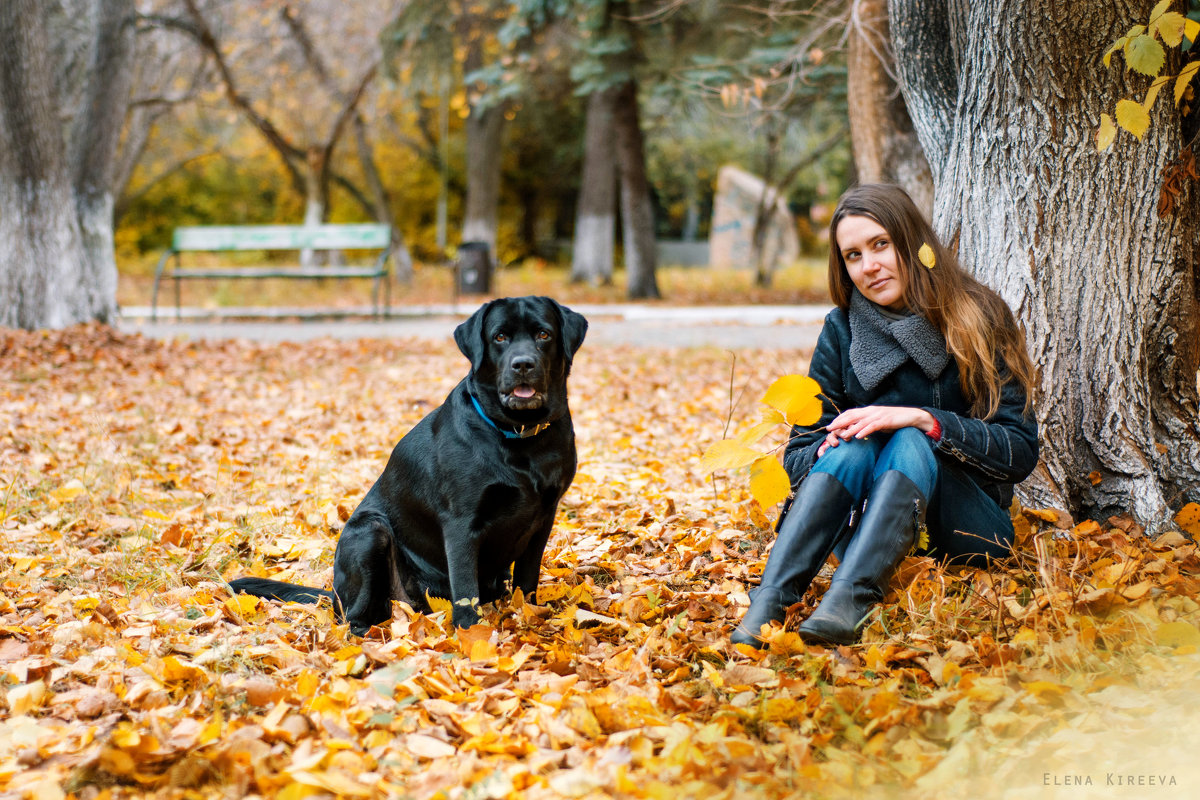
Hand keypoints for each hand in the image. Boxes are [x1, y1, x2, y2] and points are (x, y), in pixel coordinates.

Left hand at [816, 406, 935, 456]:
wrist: (911, 416)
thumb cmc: (894, 420)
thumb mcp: (878, 421)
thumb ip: (867, 424)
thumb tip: (856, 431)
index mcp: (869, 410)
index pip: (850, 413)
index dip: (839, 418)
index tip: (830, 425)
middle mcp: (871, 411)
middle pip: (852, 415)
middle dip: (840, 422)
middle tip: (829, 429)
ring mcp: (878, 415)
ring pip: (861, 421)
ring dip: (850, 428)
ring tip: (842, 435)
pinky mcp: (886, 420)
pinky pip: (873, 426)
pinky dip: (865, 431)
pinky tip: (858, 437)